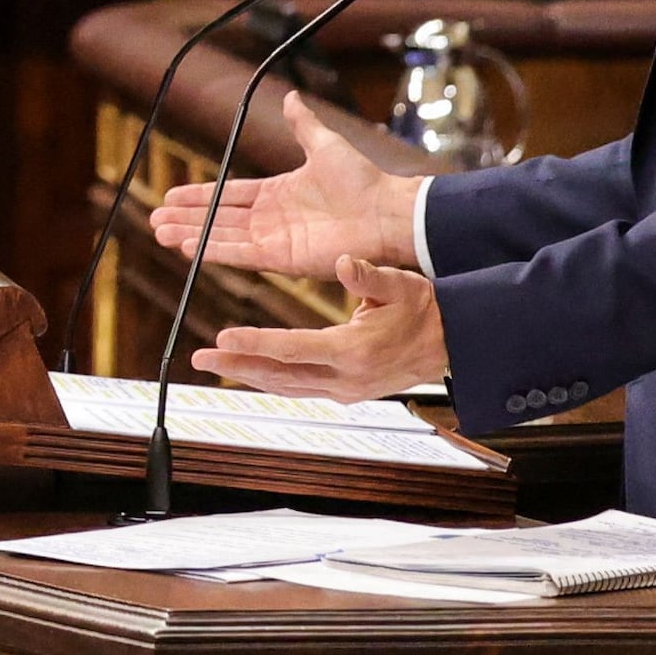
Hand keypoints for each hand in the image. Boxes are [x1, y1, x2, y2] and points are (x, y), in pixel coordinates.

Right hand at [147, 94, 420, 276]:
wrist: (388, 212)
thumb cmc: (364, 181)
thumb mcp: (325, 144)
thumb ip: (302, 125)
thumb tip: (291, 98)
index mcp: (278, 193)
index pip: (228, 195)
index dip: (199, 196)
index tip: (170, 194)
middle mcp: (272, 219)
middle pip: (218, 219)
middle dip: (186, 218)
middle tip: (154, 218)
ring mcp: (276, 240)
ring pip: (222, 238)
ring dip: (191, 235)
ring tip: (160, 232)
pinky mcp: (283, 259)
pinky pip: (241, 255)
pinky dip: (213, 251)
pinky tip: (188, 246)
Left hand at [191, 257, 446, 400]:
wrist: (453, 344)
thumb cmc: (426, 311)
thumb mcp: (400, 286)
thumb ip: (369, 276)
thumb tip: (343, 261)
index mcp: (353, 351)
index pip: (293, 349)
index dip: (256, 342)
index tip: (223, 336)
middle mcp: (346, 379)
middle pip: (280, 375)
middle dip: (238, 364)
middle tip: (201, 356)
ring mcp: (346, 391)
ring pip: (286, 386)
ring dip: (248, 374)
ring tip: (214, 362)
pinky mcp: (347, 392)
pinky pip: (299, 387)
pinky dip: (271, 379)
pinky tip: (250, 368)